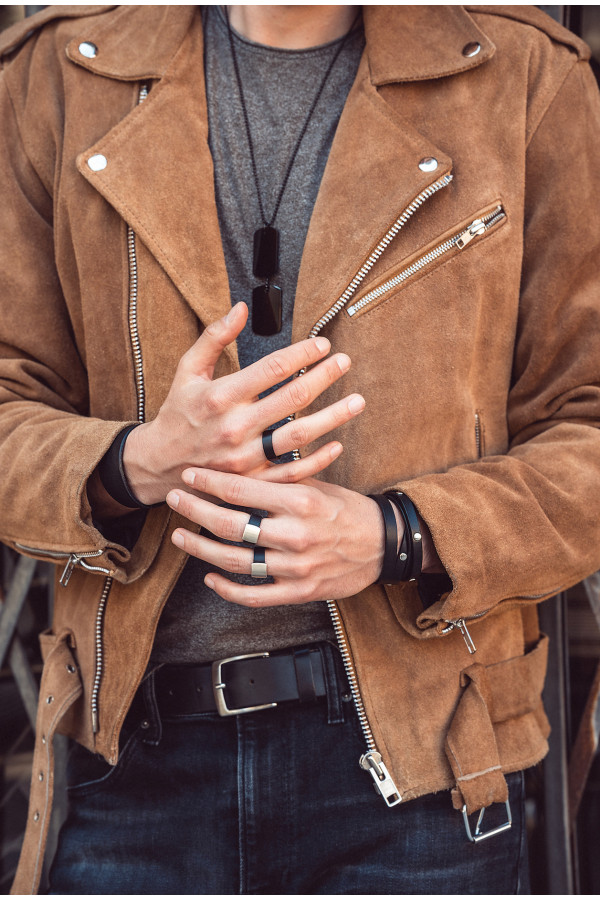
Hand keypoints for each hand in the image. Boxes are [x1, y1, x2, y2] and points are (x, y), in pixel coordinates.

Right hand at [123, 303, 364, 504]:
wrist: (160, 463)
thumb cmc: (178, 412)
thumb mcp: (188, 370)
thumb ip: (214, 337)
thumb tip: (241, 308)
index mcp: (220, 397)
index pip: (270, 369)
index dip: (301, 354)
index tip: (322, 344)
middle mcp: (235, 427)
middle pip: (291, 399)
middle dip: (324, 377)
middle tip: (345, 362)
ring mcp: (245, 457)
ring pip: (298, 437)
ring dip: (332, 417)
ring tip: (356, 401)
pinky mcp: (252, 480)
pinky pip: (291, 472)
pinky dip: (318, 461)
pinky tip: (337, 444)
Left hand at [165, 467, 385, 606]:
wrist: (383, 544)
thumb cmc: (347, 509)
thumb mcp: (318, 484)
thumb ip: (281, 478)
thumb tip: (243, 459)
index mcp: (300, 501)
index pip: (241, 490)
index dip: (209, 482)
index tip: (188, 474)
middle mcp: (295, 534)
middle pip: (230, 524)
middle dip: (195, 511)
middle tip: (174, 499)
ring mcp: (295, 566)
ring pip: (235, 561)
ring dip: (201, 549)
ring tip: (181, 536)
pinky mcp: (299, 591)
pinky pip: (254, 595)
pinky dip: (227, 588)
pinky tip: (209, 578)